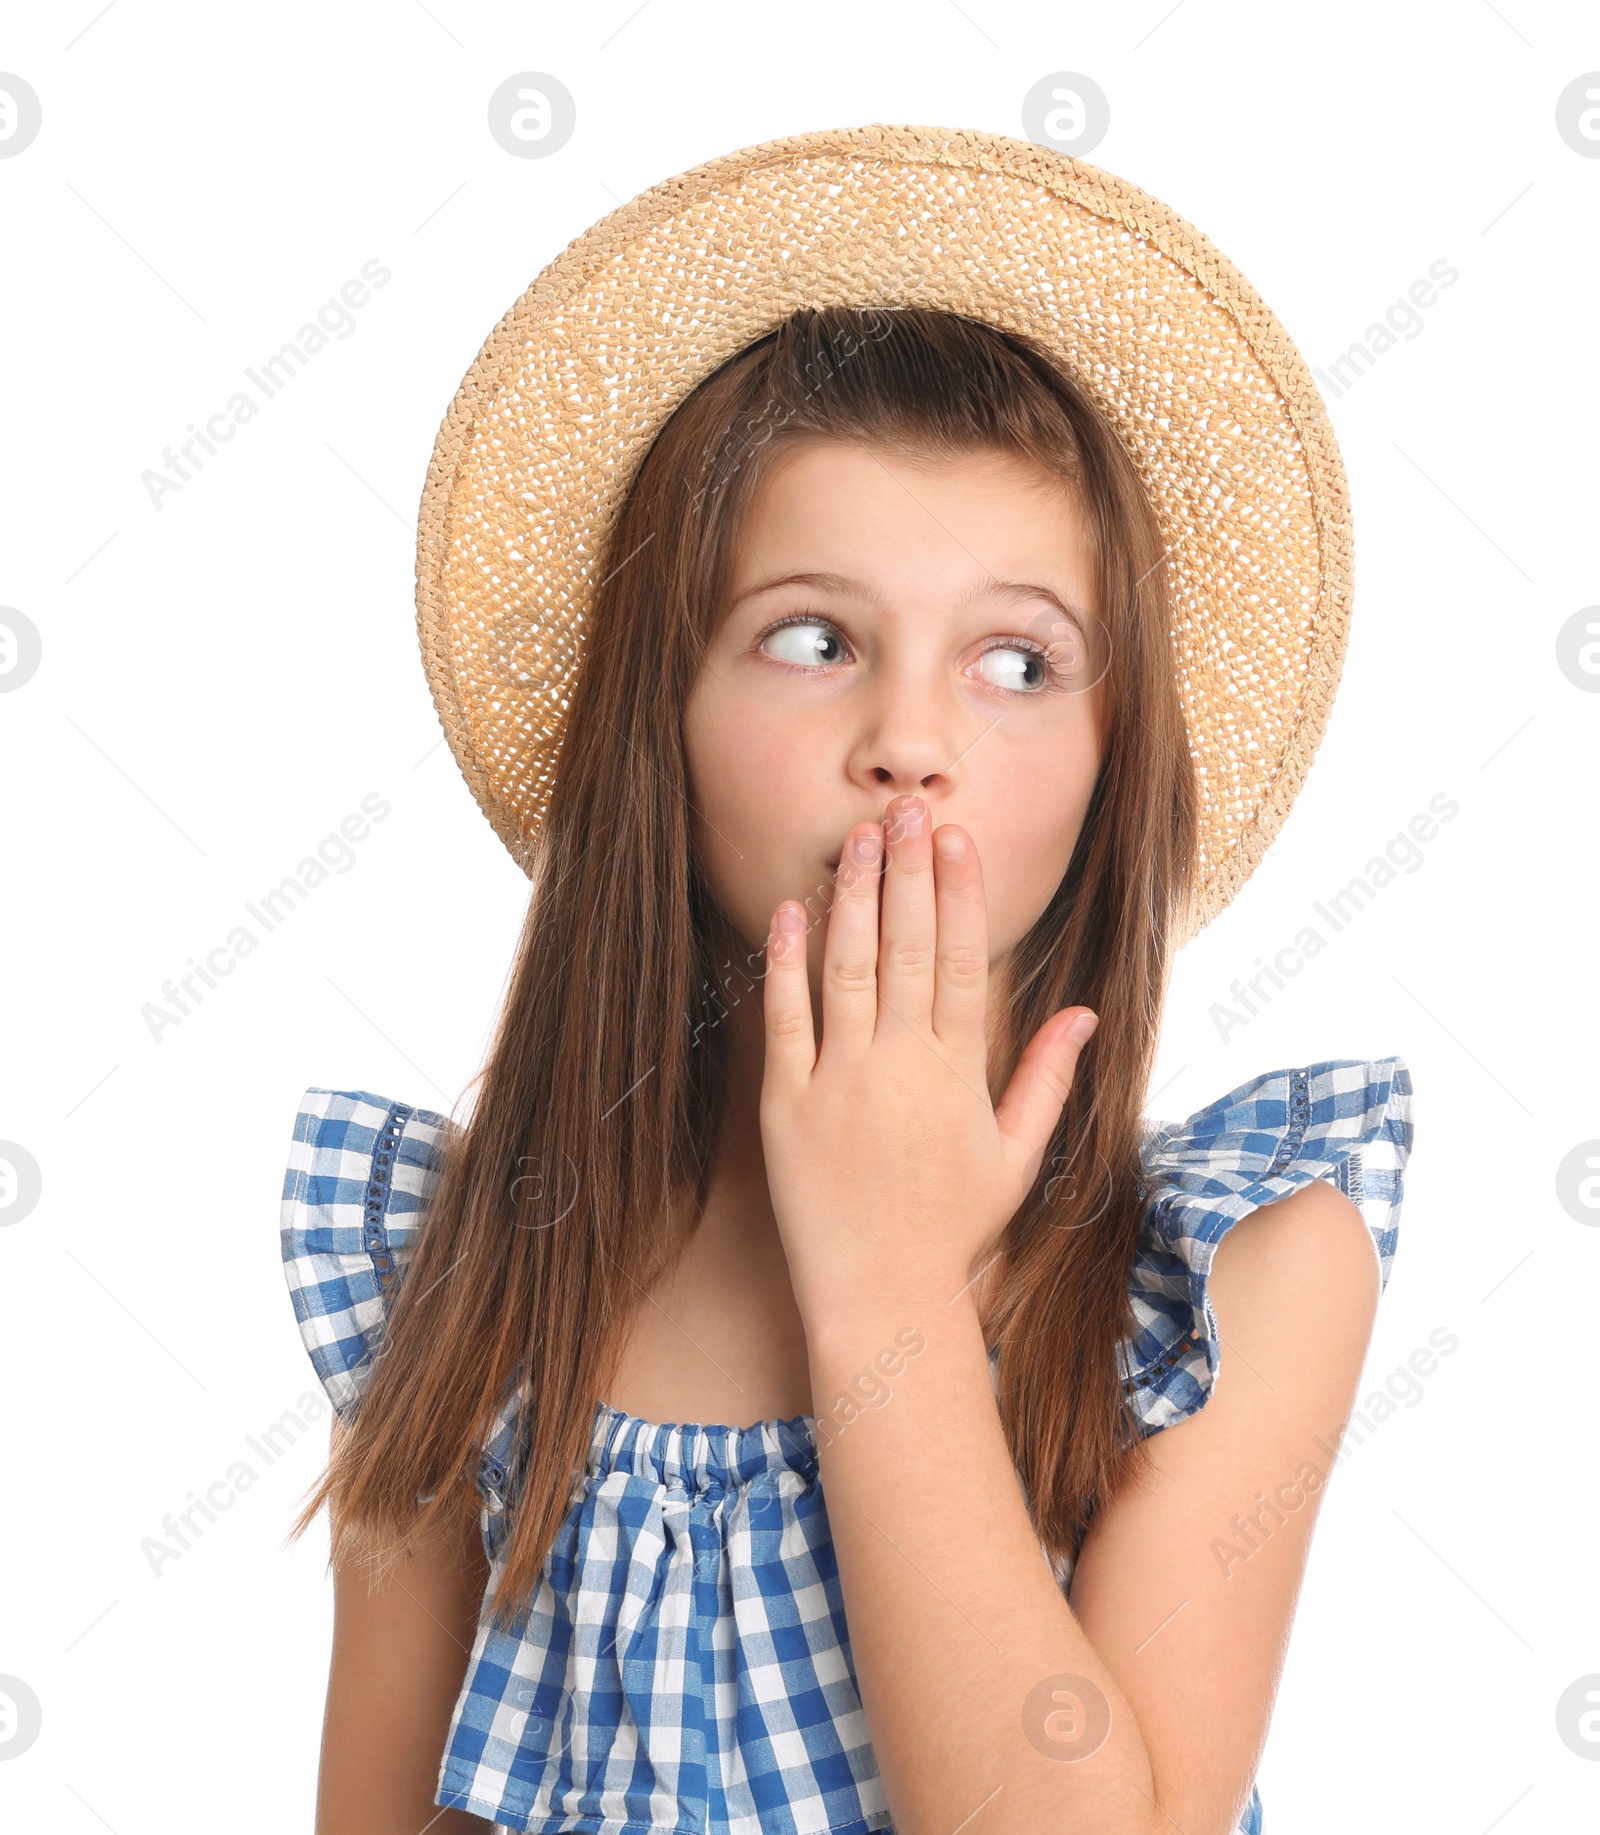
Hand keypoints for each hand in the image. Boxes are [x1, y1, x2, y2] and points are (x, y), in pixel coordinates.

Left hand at [758, 793, 1098, 1330]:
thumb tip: (1086, 1014)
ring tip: (856, 838)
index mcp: (961, 1074)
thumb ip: (1047, 1078)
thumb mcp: (1017, 1156)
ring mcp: (842, 1082)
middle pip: (908, 948)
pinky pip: (786, 1019)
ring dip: (853, 898)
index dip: (960, 894)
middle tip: (906, 810)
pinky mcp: (788, 1104)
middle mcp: (903, 1066)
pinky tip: (791, 910)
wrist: (882, 1298)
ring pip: (848, 969)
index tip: (957, 838)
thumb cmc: (953, 1229)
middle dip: (908, 872)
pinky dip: (786, 963)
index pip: (963, 962)